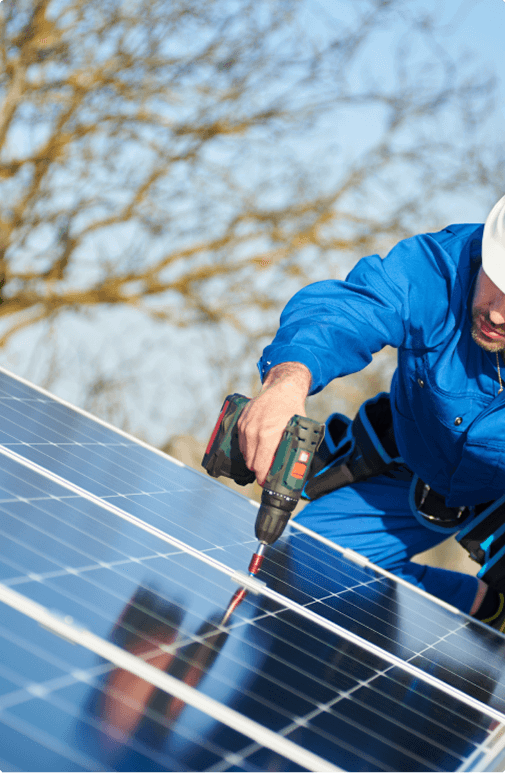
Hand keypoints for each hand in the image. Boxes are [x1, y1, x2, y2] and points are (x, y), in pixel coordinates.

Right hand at [237, 362, 310, 485]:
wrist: (281, 388)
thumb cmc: (292, 409)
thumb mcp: (298, 430)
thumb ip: (296, 448)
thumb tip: (297, 469)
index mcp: (269, 435)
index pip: (260, 466)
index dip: (264, 478)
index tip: (267, 482)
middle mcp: (254, 431)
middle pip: (251, 463)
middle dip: (259, 471)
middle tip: (267, 473)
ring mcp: (246, 427)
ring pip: (245, 454)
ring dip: (253, 459)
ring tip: (264, 460)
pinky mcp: (241, 423)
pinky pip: (242, 444)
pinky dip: (248, 448)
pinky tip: (258, 447)